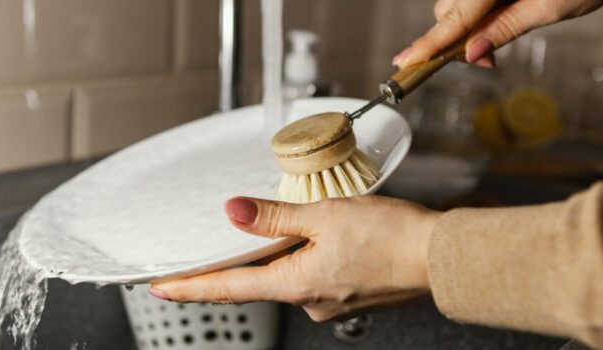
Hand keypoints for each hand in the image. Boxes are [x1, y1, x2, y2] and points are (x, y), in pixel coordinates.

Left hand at [149, 195, 440, 321]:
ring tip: (278, 229)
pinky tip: (313, 238)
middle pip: (256, 281)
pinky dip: (301, 258)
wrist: (440, 257)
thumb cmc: (392, 237)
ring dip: (275, 256)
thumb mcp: (325, 215)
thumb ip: (275, 216)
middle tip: (207, 249)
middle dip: (234, 265)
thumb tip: (234, 211)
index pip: (229, 288)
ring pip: (286, 275)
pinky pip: (310, 275)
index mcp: (296, 284)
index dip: (191, 287)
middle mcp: (308, 301)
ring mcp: (328, 301)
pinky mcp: (346, 293)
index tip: (162, 287)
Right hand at [393, 0, 602, 67]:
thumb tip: (472, 54)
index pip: (456, 15)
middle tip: (488, 61)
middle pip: (450, 8)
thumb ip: (504, 29)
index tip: (406, 61)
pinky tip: (496, 20)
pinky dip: (476, 14)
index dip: (431, 42)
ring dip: (468, 28)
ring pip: (457, 3)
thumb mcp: (548, 9)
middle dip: (457, 38)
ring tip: (495, 42)